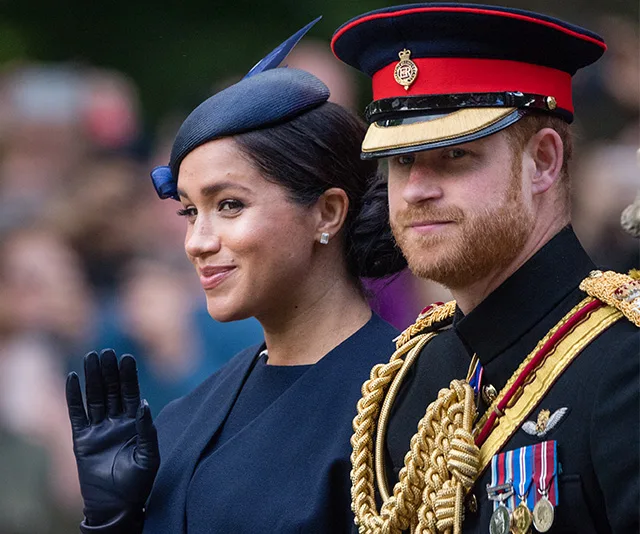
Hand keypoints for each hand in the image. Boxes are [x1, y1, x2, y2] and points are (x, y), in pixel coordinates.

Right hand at [66, 349, 159, 525]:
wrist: (116, 504)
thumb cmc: (138, 483)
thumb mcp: (148, 456)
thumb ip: (147, 431)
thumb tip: (144, 405)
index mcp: (134, 423)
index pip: (131, 393)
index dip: (129, 376)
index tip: (127, 357)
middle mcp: (116, 421)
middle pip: (112, 390)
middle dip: (110, 371)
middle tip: (107, 351)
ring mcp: (98, 429)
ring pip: (95, 397)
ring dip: (92, 378)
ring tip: (91, 356)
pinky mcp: (82, 439)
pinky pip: (77, 414)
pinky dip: (74, 397)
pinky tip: (72, 379)